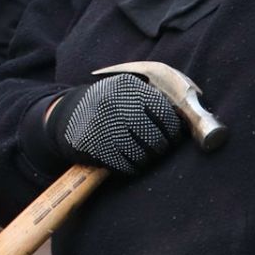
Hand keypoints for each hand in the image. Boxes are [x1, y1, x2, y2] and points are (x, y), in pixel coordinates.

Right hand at [41, 74, 183, 175]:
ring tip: (145, 155)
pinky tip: (131, 163)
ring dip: (148, 159)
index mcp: (127, 87)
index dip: (173, 129)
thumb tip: (188, 114)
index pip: (164, 112)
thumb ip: (152, 97)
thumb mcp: (125, 91)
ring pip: (143, 153)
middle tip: (160, 149)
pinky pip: (126, 165)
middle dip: (162, 147)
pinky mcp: (95, 147)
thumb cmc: (107, 105)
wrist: (66, 116)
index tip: (174, 136)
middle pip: (155, 136)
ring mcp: (105, 127)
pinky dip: (133, 168)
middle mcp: (116, 104)